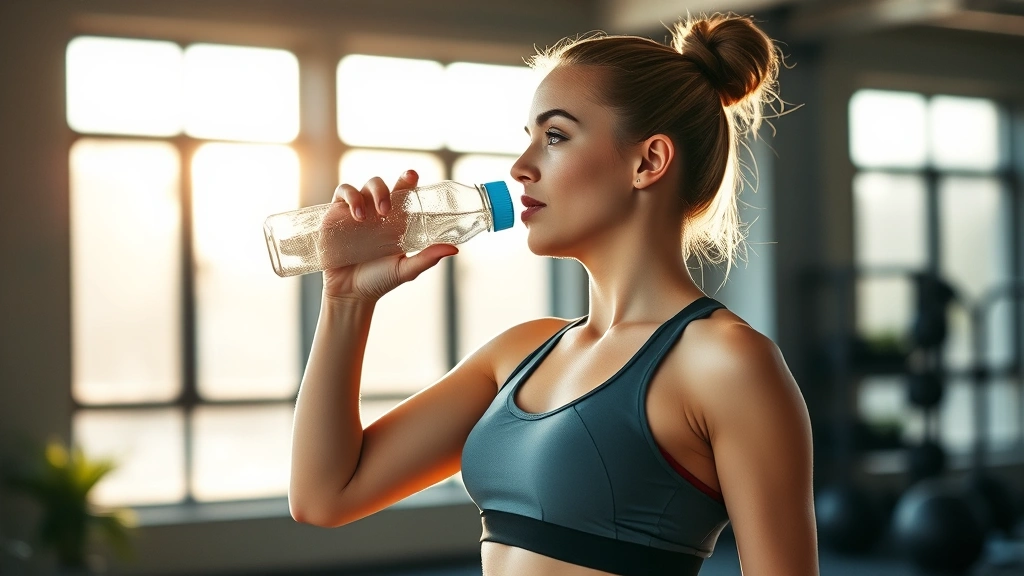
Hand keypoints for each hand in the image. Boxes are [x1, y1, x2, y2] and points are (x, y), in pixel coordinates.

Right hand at [322, 169, 457, 302]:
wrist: (349, 294)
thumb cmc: (379, 281)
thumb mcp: (406, 270)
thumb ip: (427, 258)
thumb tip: (454, 248)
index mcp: (394, 221)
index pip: (402, 193)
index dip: (407, 180)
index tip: (412, 175)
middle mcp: (375, 213)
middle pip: (379, 185)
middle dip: (383, 190)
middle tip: (386, 210)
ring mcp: (355, 212)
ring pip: (361, 186)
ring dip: (367, 194)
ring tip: (366, 217)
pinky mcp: (336, 216)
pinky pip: (342, 194)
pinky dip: (349, 198)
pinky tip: (355, 216)